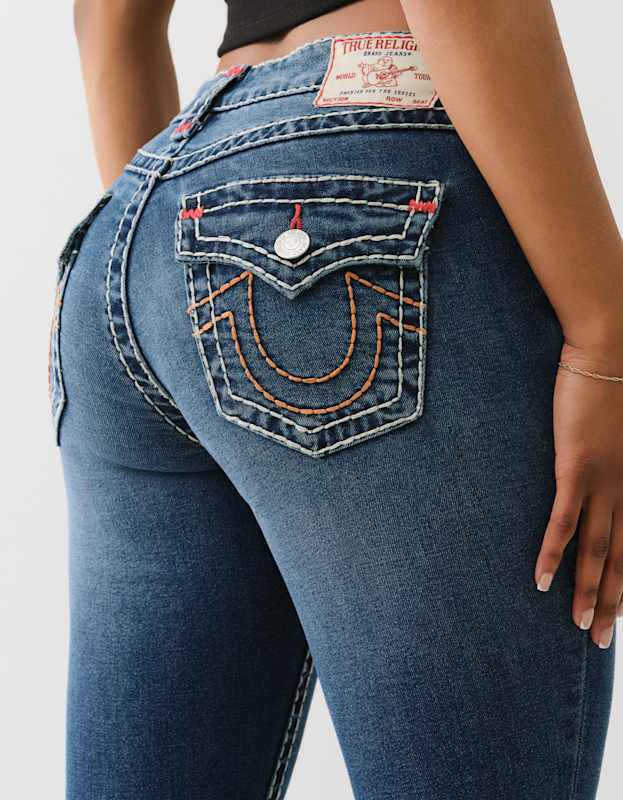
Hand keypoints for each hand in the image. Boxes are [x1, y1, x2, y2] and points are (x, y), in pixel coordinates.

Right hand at [535, 340, 622, 648]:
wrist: (611, 350)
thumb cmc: (618, 384)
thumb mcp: (622, 431)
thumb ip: (616, 459)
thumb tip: (599, 478)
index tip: (619, 614)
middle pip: (622, 560)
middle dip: (612, 604)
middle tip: (598, 640)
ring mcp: (605, 481)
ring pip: (599, 550)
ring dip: (588, 592)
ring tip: (578, 626)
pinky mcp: (577, 468)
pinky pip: (564, 521)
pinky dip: (553, 554)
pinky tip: (540, 580)